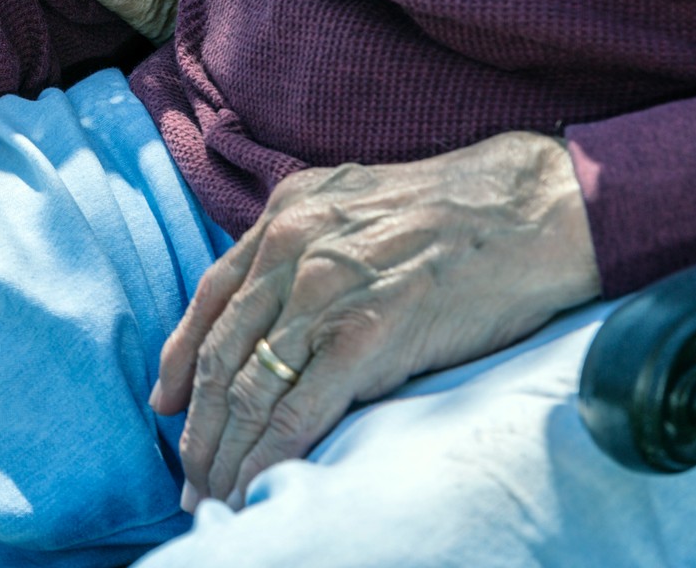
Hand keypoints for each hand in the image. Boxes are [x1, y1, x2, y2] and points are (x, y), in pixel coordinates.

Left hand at [151, 131, 601, 509]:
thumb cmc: (453, 211)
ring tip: (214, 494)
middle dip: (198, 423)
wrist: (529, 210)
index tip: (166, 403)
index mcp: (283, 217)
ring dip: (225, 450)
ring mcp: (323, 295)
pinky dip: (270, 455)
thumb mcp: (351, 202)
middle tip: (186, 473)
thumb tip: (270, 303)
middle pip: (222, 352)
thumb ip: (304, 245)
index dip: (182, 358)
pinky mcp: (366, 337)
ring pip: (251, 387)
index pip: (211, 298)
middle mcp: (290, 251)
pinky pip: (300, 410)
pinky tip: (255, 484)